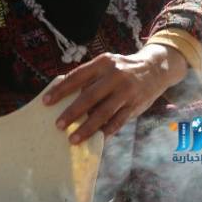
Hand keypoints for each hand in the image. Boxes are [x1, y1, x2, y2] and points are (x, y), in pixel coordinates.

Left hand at [43, 44, 187, 143]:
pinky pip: (117, 122)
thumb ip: (89, 78)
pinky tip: (95, 139)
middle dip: (72, 112)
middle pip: (89, 96)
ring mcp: (126, 91)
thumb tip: (65, 96)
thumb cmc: (122, 69)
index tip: (46, 102)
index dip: (60, 90)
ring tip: (73, 139)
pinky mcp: (134, 105)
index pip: (77, 76)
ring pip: (103, 112)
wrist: (155, 69)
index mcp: (103, 63)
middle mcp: (115, 75)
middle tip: (58, 125)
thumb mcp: (107, 65)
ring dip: (87, 127)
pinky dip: (105, 132)